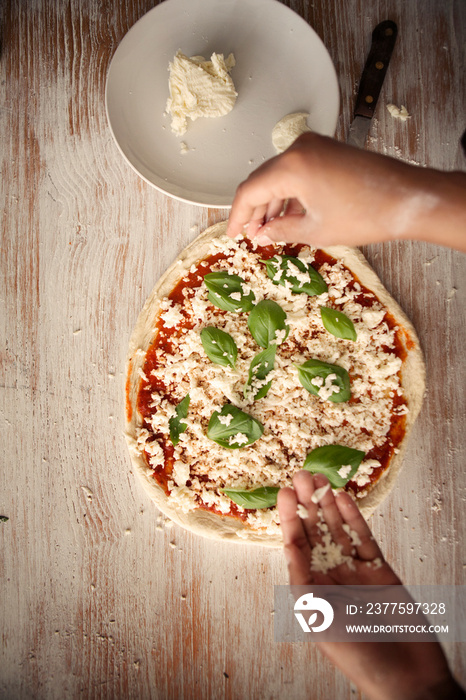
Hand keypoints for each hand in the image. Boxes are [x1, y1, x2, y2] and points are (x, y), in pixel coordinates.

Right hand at [227, 133, 465, 251]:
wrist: (408, 198)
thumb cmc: (366, 214)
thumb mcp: (315, 230)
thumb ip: (280, 230)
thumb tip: (261, 234)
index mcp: (292, 167)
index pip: (249, 191)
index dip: (236, 216)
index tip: (232, 234)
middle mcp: (299, 148)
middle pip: (262, 180)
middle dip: (255, 210)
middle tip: (251, 235)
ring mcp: (314, 146)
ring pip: (278, 176)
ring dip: (272, 203)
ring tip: (269, 230)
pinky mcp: (327, 150)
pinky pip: (296, 171)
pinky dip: (289, 193)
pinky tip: (289, 215)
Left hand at [278, 471, 462, 699]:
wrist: (406, 676)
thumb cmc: (358, 655)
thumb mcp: (320, 618)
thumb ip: (304, 581)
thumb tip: (288, 548)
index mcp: (311, 589)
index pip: (296, 546)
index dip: (289, 519)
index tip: (283, 493)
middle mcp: (330, 577)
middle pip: (316, 532)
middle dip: (307, 504)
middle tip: (301, 475)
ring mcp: (355, 572)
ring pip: (339, 530)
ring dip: (328, 505)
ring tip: (319, 479)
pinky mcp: (379, 570)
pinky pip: (364, 538)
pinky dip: (354, 518)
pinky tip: (345, 499)